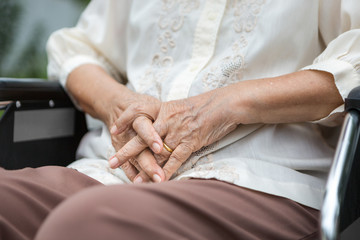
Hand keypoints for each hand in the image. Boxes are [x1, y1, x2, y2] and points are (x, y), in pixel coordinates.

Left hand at [111, 89, 237, 179]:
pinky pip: (176, 159)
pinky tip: (160, 181)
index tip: (113, 131)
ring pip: (156, 152)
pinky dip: (167, 171)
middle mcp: (167, 120)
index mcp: (163, 108)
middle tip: (112, 162)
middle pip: (142, 137)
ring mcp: (178, 131)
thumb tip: (157, 127)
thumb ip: (167, 116)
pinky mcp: (190, 142)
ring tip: (135, 181)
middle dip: (126, 151)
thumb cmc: (204, 105)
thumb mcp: (180, 106)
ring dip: (146, 168)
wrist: (224, 104)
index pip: (138, 111)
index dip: (125, 120)